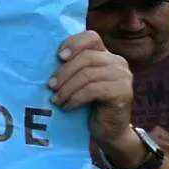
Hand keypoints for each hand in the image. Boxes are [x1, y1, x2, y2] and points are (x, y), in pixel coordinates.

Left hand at [48, 31, 134, 156]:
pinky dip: (75, 98)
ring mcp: (123, 76)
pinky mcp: (124, 92)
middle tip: (49, 86)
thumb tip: (45, 59)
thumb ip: (72, 67)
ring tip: (55, 100)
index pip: (91, 37)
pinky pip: (93, 90)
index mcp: (106, 55)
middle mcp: (118, 62)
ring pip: (87, 75)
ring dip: (66, 88)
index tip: (58, 56)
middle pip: (85, 58)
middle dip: (63, 72)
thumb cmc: (89, 105)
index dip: (73, 43)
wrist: (109, 131)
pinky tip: (67, 107)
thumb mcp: (79, 82)